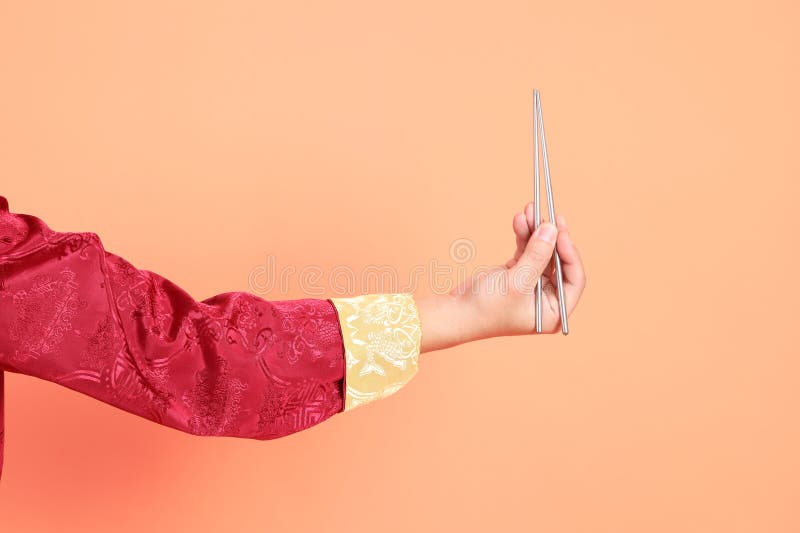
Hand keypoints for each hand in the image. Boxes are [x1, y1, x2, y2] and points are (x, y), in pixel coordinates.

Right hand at [417, 202, 585, 352]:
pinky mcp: (518, 273)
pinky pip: (527, 250)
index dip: (570, 254)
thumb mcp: (516, 282)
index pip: (574, 279)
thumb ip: (537, 255)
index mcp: (554, 311)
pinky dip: (524, 235)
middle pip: (558, 261)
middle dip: (552, 238)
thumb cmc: (486, 309)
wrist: (457, 312)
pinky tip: (520, 220)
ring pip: (542, 252)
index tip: (560, 233)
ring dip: (536, 231)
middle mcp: (547, 298)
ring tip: (530, 210)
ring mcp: (532, 284)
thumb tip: (552, 229)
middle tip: (550, 217)